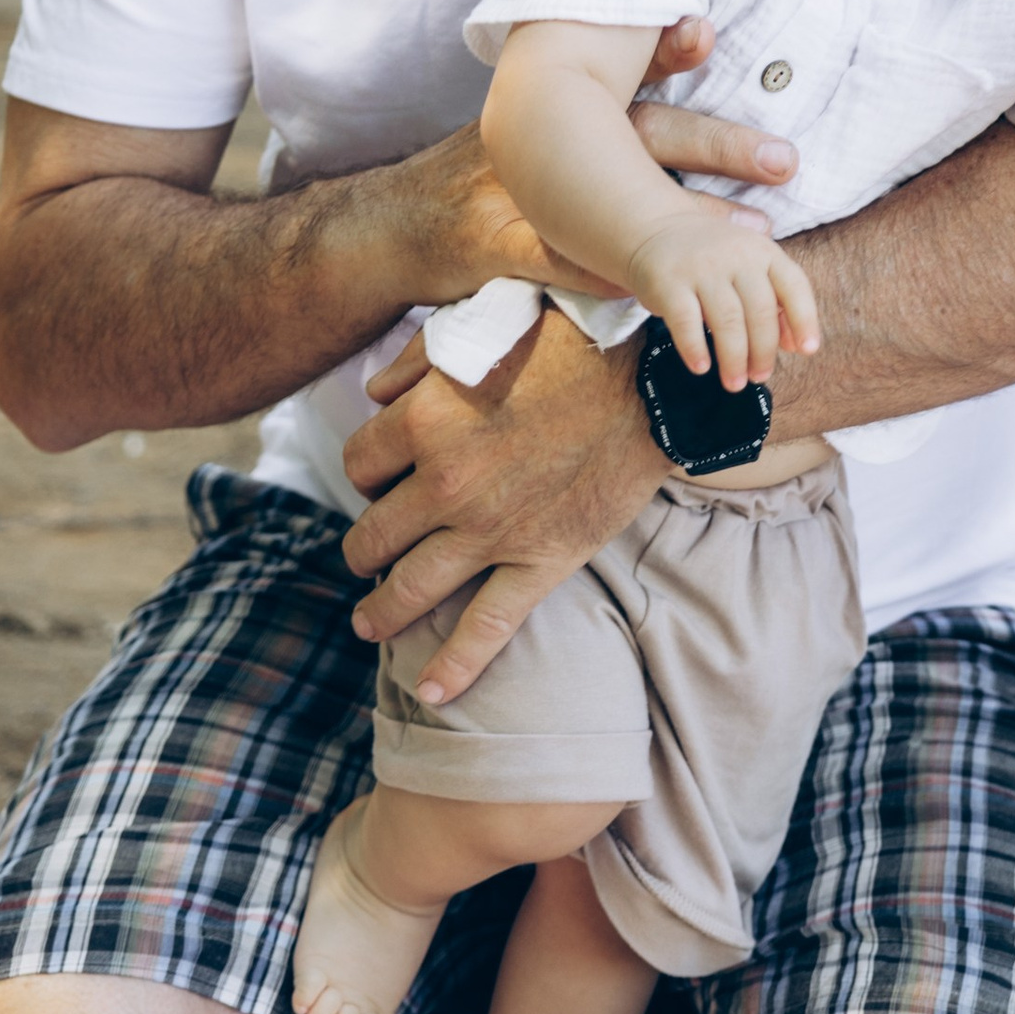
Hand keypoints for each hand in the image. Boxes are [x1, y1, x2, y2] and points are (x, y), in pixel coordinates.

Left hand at [338, 299, 665, 700]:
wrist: (655, 377)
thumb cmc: (570, 336)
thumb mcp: (483, 320)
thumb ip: (416, 358)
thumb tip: (374, 396)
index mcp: (425, 420)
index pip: (359, 463)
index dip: (365, 472)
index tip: (381, 479)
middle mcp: (446, 484)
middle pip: (372, 535)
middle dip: (364, 548)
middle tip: (370, 552)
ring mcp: (493, 530)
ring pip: (410, 588)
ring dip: (381, 611)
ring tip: (371, 623)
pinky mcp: (542, 560)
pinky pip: (489, 628)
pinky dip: (454, 666)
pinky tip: (432, 693)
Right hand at [367, 28, 796, 310]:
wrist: (387, 229)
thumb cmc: (474, 174)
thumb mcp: (530, 124)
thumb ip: (601, 90)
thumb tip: (690, 34)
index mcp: (559, 111)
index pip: (624, 72)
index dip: (667, 53)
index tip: (708, 29)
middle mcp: (544, 143)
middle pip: (639, 134)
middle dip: (716, 146)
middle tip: (787, 161)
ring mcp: (517, 194)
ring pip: (612, 203)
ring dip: (685, 222)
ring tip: (753, 238)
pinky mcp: (489, 248)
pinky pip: (549, 262)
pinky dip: (597, 276)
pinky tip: (648, 289)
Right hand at [628, 205, 820, 386]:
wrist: (654, 229)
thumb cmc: (712, 257)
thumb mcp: (749, 267)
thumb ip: (775, 300)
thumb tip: (795, 344)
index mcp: (763, 252)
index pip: (794, 285)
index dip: (804, 319)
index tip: (808, 351)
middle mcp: (736, 256)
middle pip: (760, 310)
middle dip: (763, 351)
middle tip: (760, 377)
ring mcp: (702, 268)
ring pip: (727, 320)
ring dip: (734, 358)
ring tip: (735, 383)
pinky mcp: (669, 282)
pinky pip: (686, 321)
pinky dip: (695, 348)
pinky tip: (701, 367)